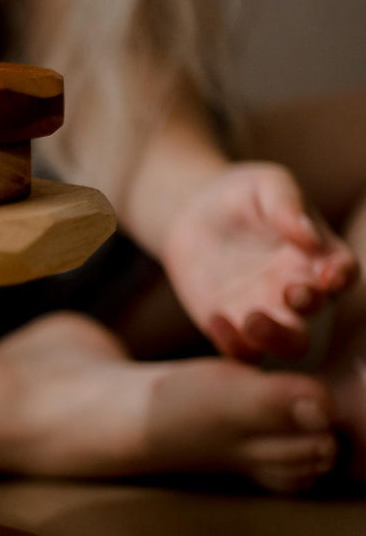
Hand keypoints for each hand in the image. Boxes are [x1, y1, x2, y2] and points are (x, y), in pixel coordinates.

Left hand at [162, 162, 357, 361]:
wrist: (191, 213)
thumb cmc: (240, 194)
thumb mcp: (264, 185)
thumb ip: (287, 204)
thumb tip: (309, 234)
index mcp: (317, 254)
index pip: (343, 271)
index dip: (341, 276)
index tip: (330, 274)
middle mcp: (298, 288)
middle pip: (317, 312)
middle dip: (308, 307)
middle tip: (290, 292)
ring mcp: (267, 311)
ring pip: (287, 343)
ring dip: (277, 338)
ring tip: (252, 318)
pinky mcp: (234, 327)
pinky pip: (242, 350)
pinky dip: (234, 345)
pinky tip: (215, 320)